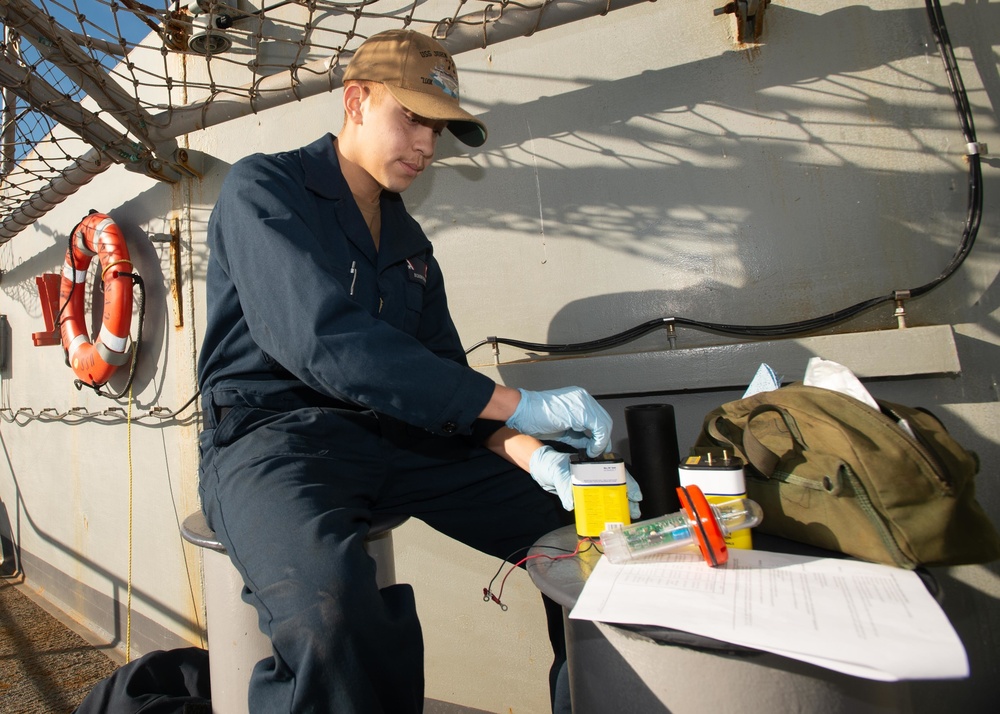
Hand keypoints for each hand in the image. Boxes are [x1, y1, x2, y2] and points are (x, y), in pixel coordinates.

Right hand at [506, 387, 611, 457]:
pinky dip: (598, 442)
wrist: (521, 411)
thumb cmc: (535, 418)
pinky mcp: (581, 411)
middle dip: (603, 440)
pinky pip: (600, 428)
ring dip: (601, 443)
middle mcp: (583, 398)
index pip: (598, 418)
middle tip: (598, 453)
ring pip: (605, 424)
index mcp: (578, 399)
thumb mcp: (562, 428)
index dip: (601, 436)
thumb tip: (590, 446)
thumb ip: (578, 436)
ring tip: (592, 453)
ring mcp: (583, 402)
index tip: (598, 448)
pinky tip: (590, 450)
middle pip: (604, 420)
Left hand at [529, 446, 644, 519]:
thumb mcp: (557, 471)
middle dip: (627, 499)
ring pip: (607, 495)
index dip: (628, 484)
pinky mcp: (581, 494)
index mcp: (592, 465)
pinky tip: (608, 519)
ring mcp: (588, 484)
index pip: (615, 473)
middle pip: (615, 486)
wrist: (539, 468)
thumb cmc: (549, 464)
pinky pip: (594, 503)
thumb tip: (571, 503)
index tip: (635, 495)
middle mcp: (593, 474)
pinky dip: (602, 511)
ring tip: (627, 517)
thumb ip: (563, 485)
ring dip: (617, 506)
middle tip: (635, 512)